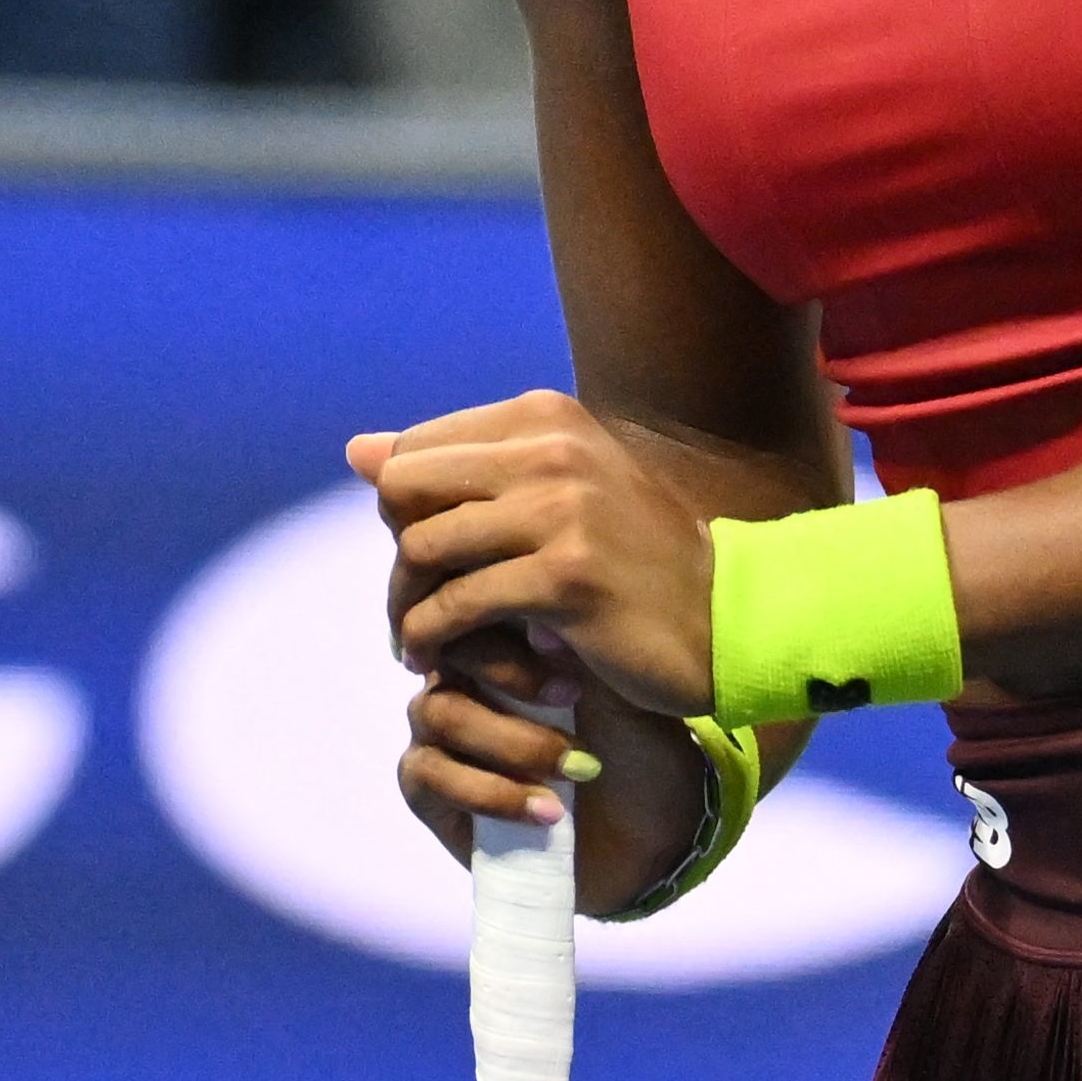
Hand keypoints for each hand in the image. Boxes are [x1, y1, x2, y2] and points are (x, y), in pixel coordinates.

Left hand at [351, 387, 718, 718]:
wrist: (725, 621)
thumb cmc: (634, 562)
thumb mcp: (554, 495)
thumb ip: (461, 469)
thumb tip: (356, 450)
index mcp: (547, 416)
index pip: (414, 450)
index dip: (404, 512)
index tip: (426, 562)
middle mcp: (553, 449)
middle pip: (403, 490)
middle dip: (395, 555)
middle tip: (411, 605)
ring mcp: (562, 510)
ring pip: (420, 550)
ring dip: (405, 609)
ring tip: (417, 644)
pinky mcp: (566, 578)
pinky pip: (454, 607)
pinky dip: (431, 641)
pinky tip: (438, 664)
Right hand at [392, 605, 722, 912]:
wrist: (649, 839)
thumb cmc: (639, 753)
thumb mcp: (620, 687)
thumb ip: (571, 643)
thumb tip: (533, 615)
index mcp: (504, 638)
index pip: (473, 599)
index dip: (510, 620)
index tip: (570, 651)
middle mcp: (461, 676)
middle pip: (447, 648)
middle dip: (509, 673)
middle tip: (572, 700)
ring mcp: (438, 731)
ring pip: (437, 712)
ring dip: (511, 742)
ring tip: (576, 767)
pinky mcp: (427, 788)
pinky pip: (429, 773)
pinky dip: (493, 792)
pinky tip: (549, 811)